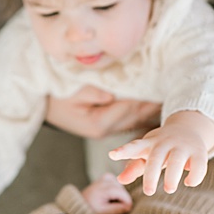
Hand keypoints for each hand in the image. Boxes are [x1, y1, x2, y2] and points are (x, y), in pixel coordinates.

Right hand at [44, 86, 161, 139]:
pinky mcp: (107, 125)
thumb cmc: (53, 97)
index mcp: (98, 124)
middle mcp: (105, 130)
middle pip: (136, 115)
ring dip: (151, 108)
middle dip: (152, 103)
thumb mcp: (70, 93)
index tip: (160, 83)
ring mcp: (106, 129)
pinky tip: (155, 103)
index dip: (144, 96)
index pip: (127, 108)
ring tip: (170, 96)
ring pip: (136, 119)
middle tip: (173, 89)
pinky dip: (143, 111)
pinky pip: (130, 119)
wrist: (40, 107)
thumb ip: (92, 92)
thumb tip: (112, 94)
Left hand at [81, 177, 132, 213]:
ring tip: (116, 201)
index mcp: (102, 190)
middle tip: (122, 206)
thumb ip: (116, 209)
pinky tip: (114, 193)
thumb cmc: (90, 208)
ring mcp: (103, 179)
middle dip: (124, 197)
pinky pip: (114, 179)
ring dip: (120, 192)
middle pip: (121, 188)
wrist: (81, 204)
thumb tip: (128, 207)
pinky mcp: (103, 178)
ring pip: (118, 183)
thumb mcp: (103, 211)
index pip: (120, 192)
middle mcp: (102, 182)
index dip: (127, 200)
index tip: (128, 208)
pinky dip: (116, 186)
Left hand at [110, 110, 213, 195]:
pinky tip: (189, 183)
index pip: (134, 146)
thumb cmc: (160, 147)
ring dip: (172, 176)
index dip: (123, 151)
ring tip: (169, 189)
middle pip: (156, 157)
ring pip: (176, 160)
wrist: (188, 128)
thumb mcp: (145, 154)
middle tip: (148, 192)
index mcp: (148, 144)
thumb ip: (133, 168)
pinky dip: (195, 175)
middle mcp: (164, 143)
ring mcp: (182, 146)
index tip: (112, 154)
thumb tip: (120, 180)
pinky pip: (199, 164)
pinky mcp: (199, 152)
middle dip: (151, 175)